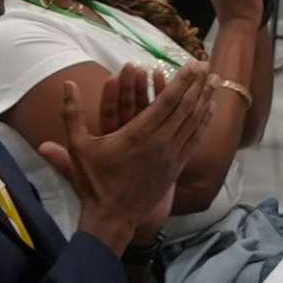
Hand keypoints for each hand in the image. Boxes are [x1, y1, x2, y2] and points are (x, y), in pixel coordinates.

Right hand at [34, 65, 198, 246]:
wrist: (112, 217)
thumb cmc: (94, 182)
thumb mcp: (78, 147)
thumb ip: (72, 114)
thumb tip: (67, 84)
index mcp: (139, 134)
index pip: (167, 101)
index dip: (182, 81)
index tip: (193, 64)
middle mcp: (160, 143)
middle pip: (186, 108)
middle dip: (198, 85)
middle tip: (208, 65)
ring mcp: (171, 157)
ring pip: (194, 123)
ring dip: (205, 100)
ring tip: (215, 82)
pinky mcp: (175, 168)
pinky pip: (194, 140)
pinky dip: (203, 123)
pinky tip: (210, 111)